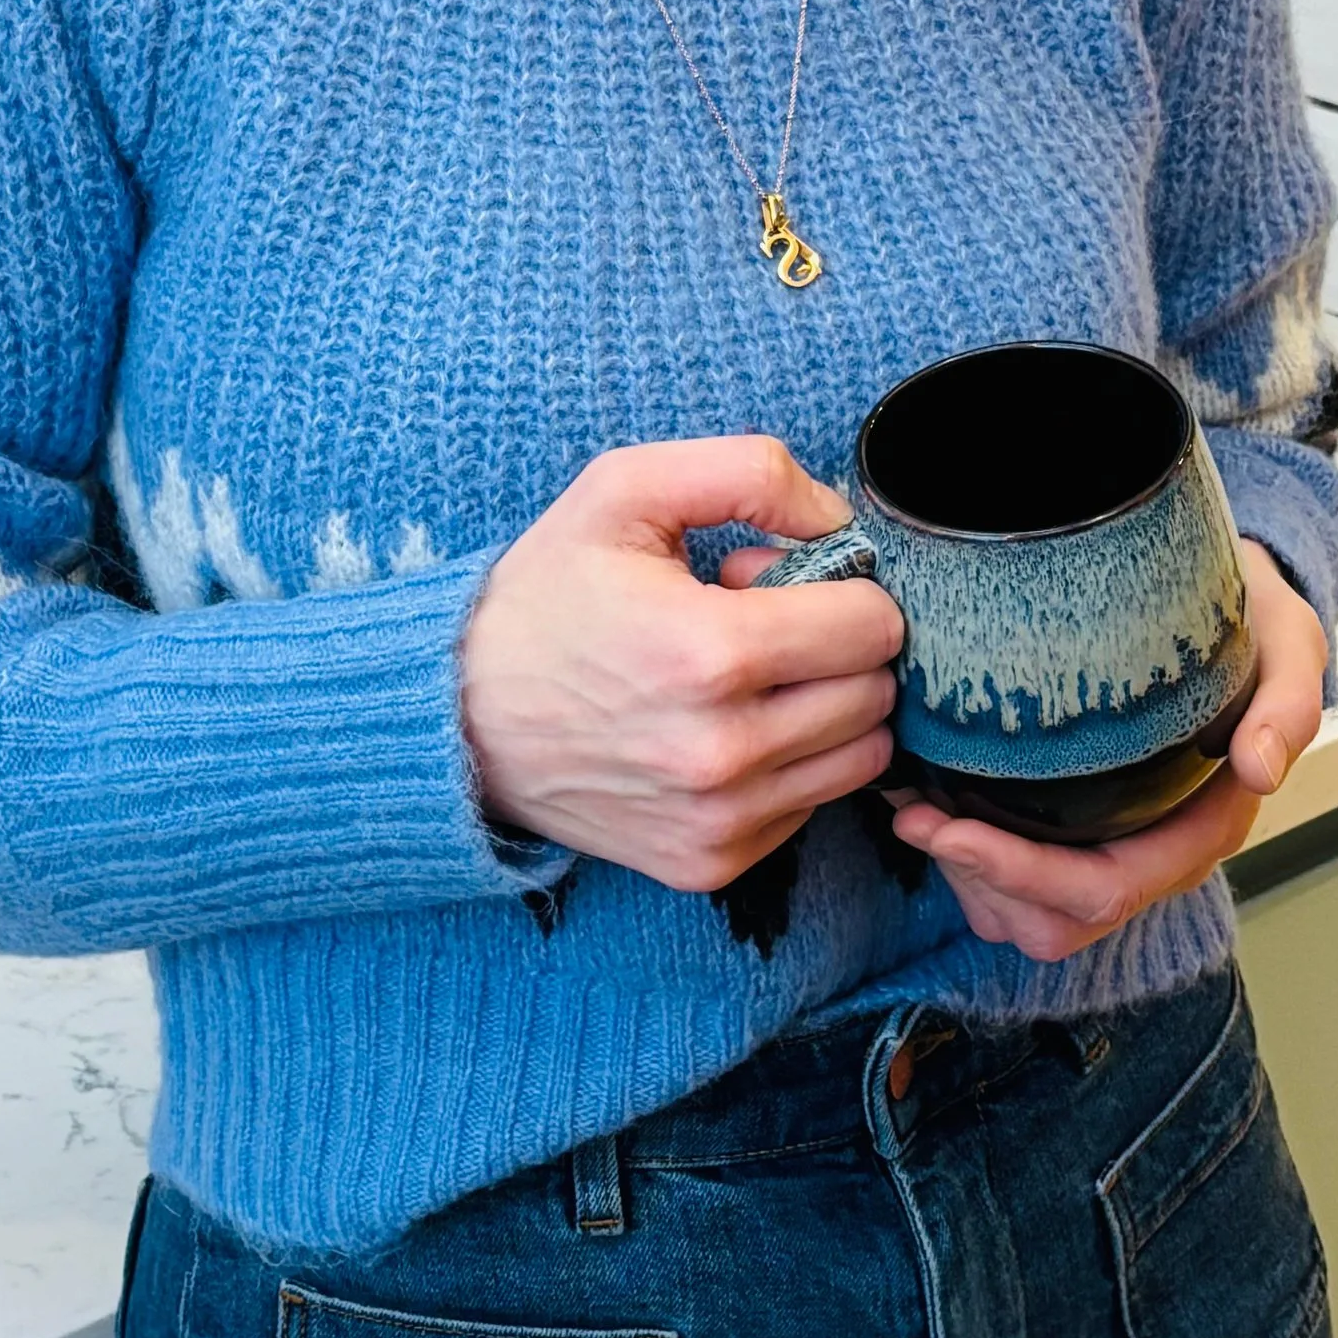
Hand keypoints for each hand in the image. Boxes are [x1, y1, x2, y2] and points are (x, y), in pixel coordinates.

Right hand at [460, 436, 904, 891]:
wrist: (462, 714)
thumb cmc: (549, 592)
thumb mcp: (626, 489)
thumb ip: (749, 472)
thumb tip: (841, 522)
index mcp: (710, 653)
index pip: (872, 626)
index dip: (841, 585)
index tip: (776, 577)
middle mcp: (724, 752)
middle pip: (875, 694)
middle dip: (837, 644)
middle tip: (757, 622)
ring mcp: (719, 820)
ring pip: (860, 759)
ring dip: (825, 707)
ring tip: (743, 676)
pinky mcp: (711, 864)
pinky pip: (811, 806)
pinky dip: (790, 763)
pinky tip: (722, 726)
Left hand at [883, 540, 1326, 961]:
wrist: (1225, 605)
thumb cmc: (1249, 623)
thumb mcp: (1287, 641)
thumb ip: (1287, 701)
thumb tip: (1261, 771)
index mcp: (1198, 828)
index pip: (1107, 886)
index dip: (1023, 874)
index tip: (948, 826)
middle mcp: (1152, 853)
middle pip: (1058, 921)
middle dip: (980, 881)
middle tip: (911, 816)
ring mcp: (1107, 844)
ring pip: (1026, 917)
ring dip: (966, 880)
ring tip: (915, 810)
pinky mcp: (1068, 825)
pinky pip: (1010, 884)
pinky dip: (963, 858)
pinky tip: (927, 794)